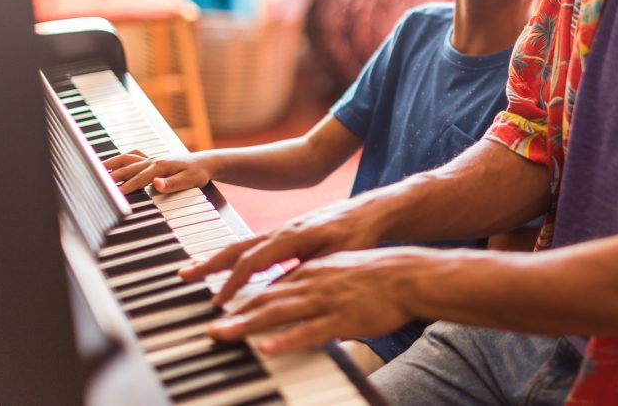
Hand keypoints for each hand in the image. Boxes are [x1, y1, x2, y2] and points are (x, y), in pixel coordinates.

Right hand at [104, 149, 214, 194]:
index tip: (115, 194)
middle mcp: (153, 161)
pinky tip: (115, 162)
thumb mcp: (189, 181)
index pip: (139, 178)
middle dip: (113, 175)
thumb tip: (156, 184)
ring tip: (96, 168)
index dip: (127, 187)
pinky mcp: (153, 160)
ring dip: (113, 162)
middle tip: (97, 184)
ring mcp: (152, 159)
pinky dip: (122, 159)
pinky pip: (134, 156)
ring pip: (128, 159)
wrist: (205, 163)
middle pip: (128, 168)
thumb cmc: (198, 173)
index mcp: (161, 166)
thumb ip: (172, 183)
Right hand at [180, 197, 382, 305]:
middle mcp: (283, 229)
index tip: (218, 302)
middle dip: (210, 263)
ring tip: (196, 270)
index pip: (253, 261)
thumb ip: (306, 271)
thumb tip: (278, 289)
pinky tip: (231, 265)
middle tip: (184, 276)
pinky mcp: (291, 230)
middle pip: (238, 247)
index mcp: (292, 235)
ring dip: (218, 258)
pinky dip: (237, 254)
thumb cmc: (358, 234)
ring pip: (244, 243)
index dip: (234, 283)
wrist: (373, 211)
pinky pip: (256, 242)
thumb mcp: (336, 256)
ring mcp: (285, 228)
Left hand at [208, 247, 433, 354]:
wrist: (408, 274)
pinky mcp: (343, 318)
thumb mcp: (339, 269)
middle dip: (233, 312)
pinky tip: (267, 347)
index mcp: (311, 270)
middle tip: (208, 327)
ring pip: (279, 312)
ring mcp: (326, 300)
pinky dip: (287, 339)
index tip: (219, 308)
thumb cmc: (377, 274)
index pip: (269, 285)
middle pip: (265, 298)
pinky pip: (310, 331)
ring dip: (248, 325)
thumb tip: (297, 296)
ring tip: (223, 335)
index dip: (241, 297)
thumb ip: (315, 282)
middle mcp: (312, 282)